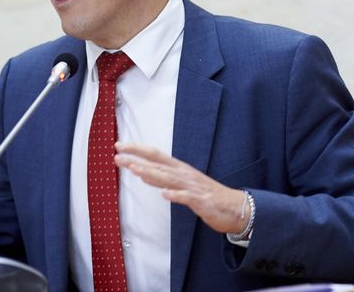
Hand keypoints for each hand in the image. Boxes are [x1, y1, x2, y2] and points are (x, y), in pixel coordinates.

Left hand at [114, 142, 248, 234]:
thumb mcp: (181, 184)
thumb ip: (162, 178)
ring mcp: (193, 186)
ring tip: (135, 170)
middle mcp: (184, 174)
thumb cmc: (207, 195)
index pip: (154, 155)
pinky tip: (165, 195)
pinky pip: (187, 197)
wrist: (236, 207)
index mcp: (179, 169)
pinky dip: (176, 195)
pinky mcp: (202, 201)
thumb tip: (143, 173)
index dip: (137, 150)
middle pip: (157, 165)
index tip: (119, 146)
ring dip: (152, 174)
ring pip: (169, 178)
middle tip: (117, 156)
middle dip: (137, 160)